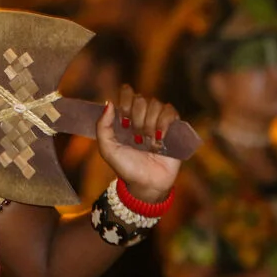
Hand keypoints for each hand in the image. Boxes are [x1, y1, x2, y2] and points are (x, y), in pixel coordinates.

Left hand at [96, 84, 181, 202]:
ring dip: (150, 122)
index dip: (125, 99)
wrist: (147, 183)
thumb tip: (109, 103)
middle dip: (137, 116)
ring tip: (147, 141)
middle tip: (136, 135)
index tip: (123, 118)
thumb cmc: (126, 167)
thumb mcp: (107, 149)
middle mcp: (142, 116)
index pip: (127, 93)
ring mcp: (158, 121)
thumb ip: (102, 126)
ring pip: (156, 104)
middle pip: (141, 98)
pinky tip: (160, 139)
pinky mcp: (174, 128)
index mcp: (125, 118)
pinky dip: (164, 123)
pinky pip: (171, 112)